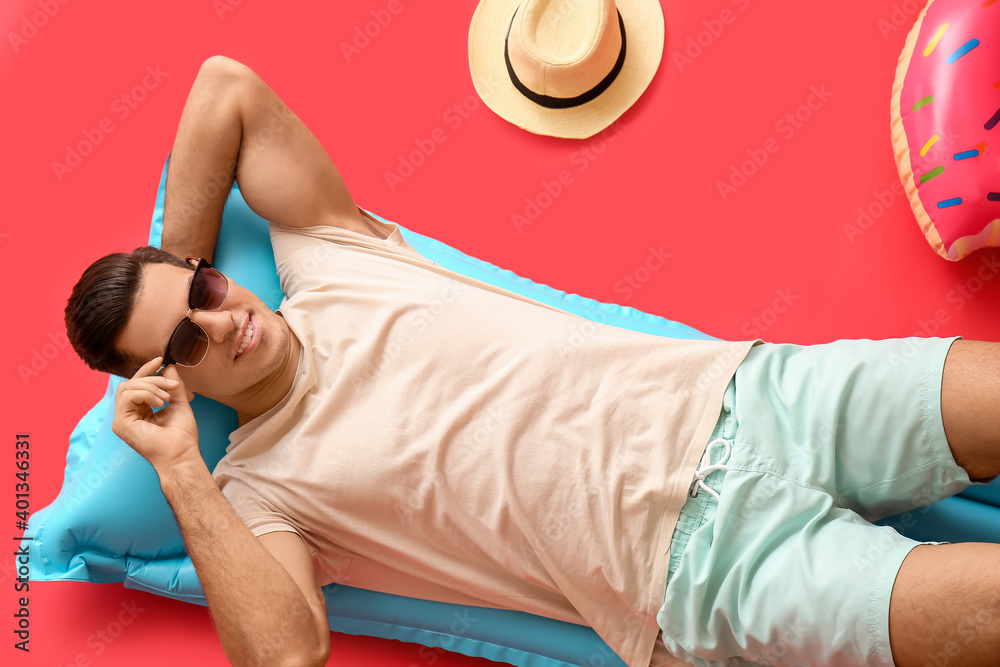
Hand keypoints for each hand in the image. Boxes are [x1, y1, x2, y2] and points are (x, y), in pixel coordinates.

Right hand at [112, 357, 200, 473]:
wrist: (181, 454)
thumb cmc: (182, 435)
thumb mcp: (179, 404)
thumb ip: (173, 386)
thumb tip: (169, 366)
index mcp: (140, 410)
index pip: (137, 384)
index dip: (146, 370)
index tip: (160, 359)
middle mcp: (127, 414)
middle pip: (131, 383)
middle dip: (153, 378)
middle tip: (173, 386)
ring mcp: (121, 420)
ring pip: (127, 387)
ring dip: (150, 386)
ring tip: (167, 397)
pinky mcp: (120, 424)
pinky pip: (126, 396)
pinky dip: (145, 394)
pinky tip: (160, 403)